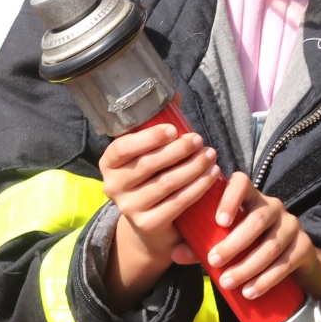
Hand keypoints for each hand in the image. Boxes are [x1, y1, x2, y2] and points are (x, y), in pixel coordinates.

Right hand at [98, 108, 223, 307]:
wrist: (150, 224)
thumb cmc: (152, 176)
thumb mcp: (149, 152)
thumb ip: (159, 125)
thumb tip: (175, 96)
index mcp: (109, 163)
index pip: (123, 147)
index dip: (148, 137)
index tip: (173, 129)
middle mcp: (113, 186)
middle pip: (148, 165)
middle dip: (178, 150)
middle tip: (199, 139)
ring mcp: (129, 208)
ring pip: (166, 183)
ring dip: (193, 167)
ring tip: (210, 155)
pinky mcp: (147, 225)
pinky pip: (177, 203)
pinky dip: (197, 188)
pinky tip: (212, 176)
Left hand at [203, 172, 320, 301]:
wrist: (291, 261)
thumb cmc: (248, 244)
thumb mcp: (224, 239)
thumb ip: (200, 243)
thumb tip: (175, 253)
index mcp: (251, 197)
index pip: (242, 182)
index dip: (231, 197)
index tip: (218, 221)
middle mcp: (274, 206)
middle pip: (257, 219)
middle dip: (234, 243)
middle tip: (213, 262)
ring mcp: (292, 225)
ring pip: (271, 245)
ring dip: (248, 266)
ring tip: (228, 283)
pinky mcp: (304, 247)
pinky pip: (285, 263)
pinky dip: (266, 279)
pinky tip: (250, 291)